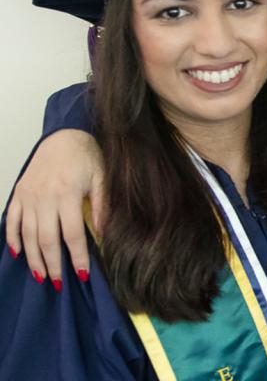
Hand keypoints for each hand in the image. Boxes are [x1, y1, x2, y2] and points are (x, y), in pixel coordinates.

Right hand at [5, 129, 103, 289]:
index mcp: (67, 194)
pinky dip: (12, 238)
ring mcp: (28, 196)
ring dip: (33, 258)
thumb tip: (104, 233)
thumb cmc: (87, 156)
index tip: (82, 274)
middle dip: (53, 264)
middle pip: (47, 239)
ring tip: (41, 276)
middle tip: (58, 283)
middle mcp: (44, 197)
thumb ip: (102, 205)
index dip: (77, 256)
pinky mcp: (18, 193)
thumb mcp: (102, 177)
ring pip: (27, 234)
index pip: (72, 234)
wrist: (64, 135)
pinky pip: (11, 220)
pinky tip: (18, 254)